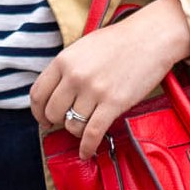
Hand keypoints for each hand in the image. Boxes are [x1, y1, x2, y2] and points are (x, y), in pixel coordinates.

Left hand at [32, 0, 189, 157]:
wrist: (152, 37)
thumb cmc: (120, 41)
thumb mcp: (83, 48)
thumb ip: (67, 68)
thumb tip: (55, 93)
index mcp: (64, 60)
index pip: (38, 94)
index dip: (38, 111)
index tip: (44, 118)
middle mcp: (75, 76)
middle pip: (53, 112)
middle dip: (58, 122)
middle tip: (67, 122)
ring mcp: (93, 90)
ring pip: (72, 125)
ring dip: (77, 132)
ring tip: (85, 129)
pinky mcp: (113, 103)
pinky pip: (92, 133)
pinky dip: (87, 147)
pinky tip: (87, 152)